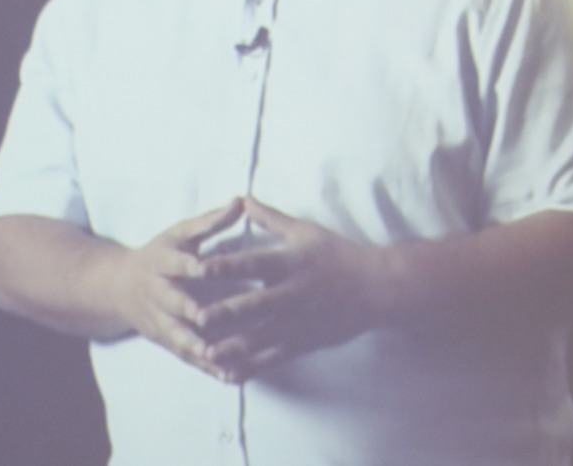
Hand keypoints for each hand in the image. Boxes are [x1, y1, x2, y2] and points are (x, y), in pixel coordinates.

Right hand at [108, 198, 243, 380]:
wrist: (116, 287)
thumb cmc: (158, 254)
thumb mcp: (179, 234)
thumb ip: (210, 222)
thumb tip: (240, 201)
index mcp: (161, 263)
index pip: (175, 263)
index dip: (188, 265)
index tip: (203, 266)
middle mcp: (157, 294)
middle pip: (172, 303)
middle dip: (187, 311)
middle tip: (205, 317)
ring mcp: (160, 321)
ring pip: (179, 336)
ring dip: (197, 347)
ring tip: (219, 357)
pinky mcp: (167, 341)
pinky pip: (188, 356)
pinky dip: (207, 367)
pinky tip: (230, 376)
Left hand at [195, 197, 387, 381]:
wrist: (377, 288)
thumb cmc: (338, 255)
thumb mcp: (306, 231)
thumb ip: (270, 218)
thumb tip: (243, 198)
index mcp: (291, 263)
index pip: (253, 263)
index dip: (226, 265)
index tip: (200, 267)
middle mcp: (293, 293)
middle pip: (254, 304)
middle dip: (224, 312)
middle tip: (195, 317)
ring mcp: (299, 322)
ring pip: (261, 337)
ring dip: (232, 346)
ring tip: (206, 353)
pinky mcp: (303, 343)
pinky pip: (274, 358)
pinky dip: (251, 367)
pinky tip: (230, 373)